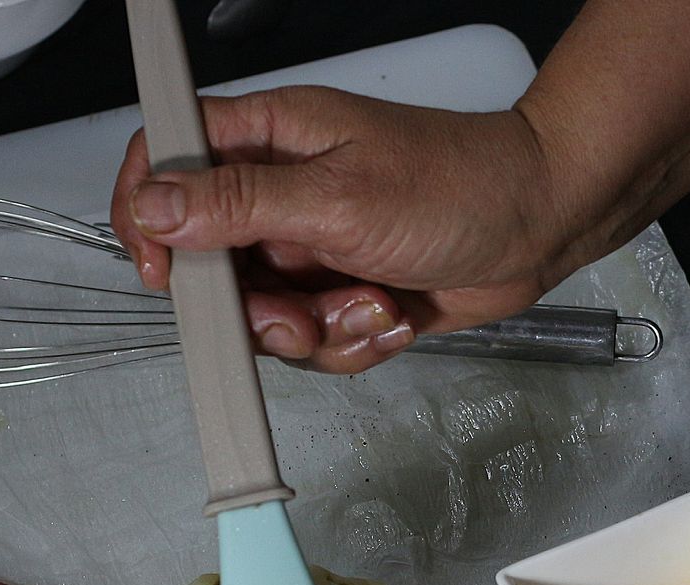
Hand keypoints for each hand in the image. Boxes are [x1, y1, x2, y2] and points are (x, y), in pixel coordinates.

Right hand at [109, 86, 577, 373]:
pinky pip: (317, 340)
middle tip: (296, 315)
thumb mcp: (338, 197)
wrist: (540, 225)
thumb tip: (155, 207)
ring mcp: (315, 247)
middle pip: (211, 263)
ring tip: (372, 305)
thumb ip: (239, 205)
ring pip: (265, 315)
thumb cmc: (460, 184)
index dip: (148, 217)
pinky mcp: (347, 293)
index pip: (168, 162)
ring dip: (317, 329)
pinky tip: (395, 315)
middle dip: (252, 307)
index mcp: (269, 139)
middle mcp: (284, 193)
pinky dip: (355, 340)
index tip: (163, 272)